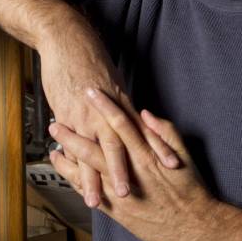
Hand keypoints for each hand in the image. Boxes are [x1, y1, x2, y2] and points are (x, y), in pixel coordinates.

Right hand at [37, 17, 176, 206]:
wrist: (66, 40)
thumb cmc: (88, 58)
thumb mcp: (112, 80)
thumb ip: (123, 103)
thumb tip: (136, 117)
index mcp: (122, 102)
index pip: (144, 130)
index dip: (159, 147)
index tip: (175, 165)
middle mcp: (108, 111)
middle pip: (126, 145)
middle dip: (136, 170)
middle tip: (148, 192)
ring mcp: (88, 115)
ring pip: (101, 151)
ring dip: (104, 177)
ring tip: (109, 199)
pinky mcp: (69, 116)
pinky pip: (76, 148)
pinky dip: (77, 169)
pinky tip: (78, 185)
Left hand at [49, 91, 212, 240]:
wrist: (194, 227)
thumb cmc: (191, 191)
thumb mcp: (185, 155)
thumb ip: (165, 132)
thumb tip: (145, 114)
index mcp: (147, 155)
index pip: (120, 123)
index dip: (103, 106)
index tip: (90, 92)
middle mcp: (130, 171)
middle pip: (95, 146)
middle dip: (74, 132)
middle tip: (56, 119)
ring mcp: (121, 192)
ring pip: (88, 170)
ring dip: (68, 156)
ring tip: (53, 144)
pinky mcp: (117, 211)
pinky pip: (91, 192)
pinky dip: (75, 180)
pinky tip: (64, 172)